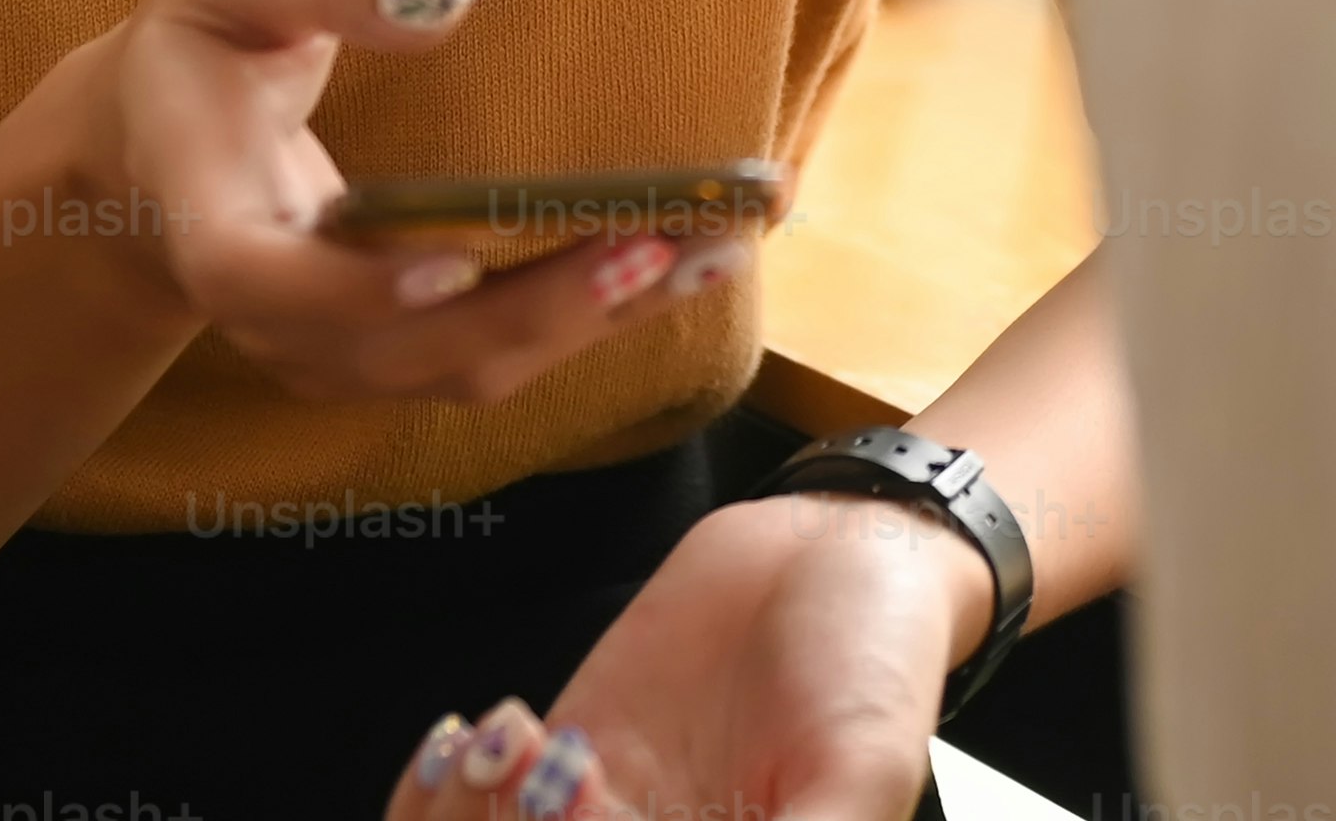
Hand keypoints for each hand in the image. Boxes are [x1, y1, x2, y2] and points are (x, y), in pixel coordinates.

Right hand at [61, 0, 745, 406]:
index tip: (454, 261)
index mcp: (210, 215)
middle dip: (533, 311)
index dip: (354, 288)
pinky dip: (596, 319)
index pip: (263, 281)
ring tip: (710, 250)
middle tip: (653, 242)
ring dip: (591, 324)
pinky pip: (497, 358)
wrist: (173, 136)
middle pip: (397, 350)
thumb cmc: (215, 35)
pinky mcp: (398, 351)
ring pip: (464, 371)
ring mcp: (335, 349)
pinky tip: (692, 261)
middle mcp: (271, 314)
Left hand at [391, 489, 983, 820]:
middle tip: (558, 784)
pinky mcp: (572, 748)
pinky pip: (483, 793)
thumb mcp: (863, 774)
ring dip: (472, 815)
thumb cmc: (879, 662)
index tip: (600, 806)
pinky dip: (456, 781)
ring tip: (514, 749)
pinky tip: (497, 735)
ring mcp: (603, 814)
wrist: (845, 542)